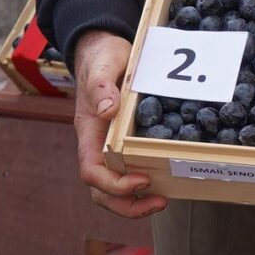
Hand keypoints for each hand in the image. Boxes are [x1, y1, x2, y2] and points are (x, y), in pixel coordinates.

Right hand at [71, 33, 163, 218]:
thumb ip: (101, 87)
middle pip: (101, 190)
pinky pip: (129, 170)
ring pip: (114, 186)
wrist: (104, 50)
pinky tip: (166, 181)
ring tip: (163, 200)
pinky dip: (143, 184)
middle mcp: (97, 145)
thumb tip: (108, 110)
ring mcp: (109, 146)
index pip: (91, 171)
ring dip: (135, 200)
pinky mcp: (124, 142)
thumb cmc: (102, 58)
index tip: (143, 180)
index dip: (114, 184)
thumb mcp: (103, 66)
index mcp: (89, 132)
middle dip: (127, 204)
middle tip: (160, 202)